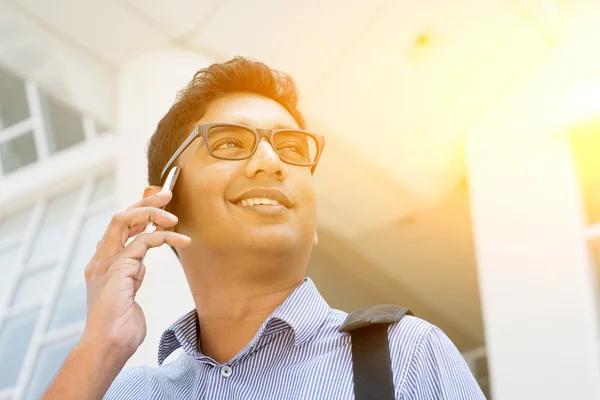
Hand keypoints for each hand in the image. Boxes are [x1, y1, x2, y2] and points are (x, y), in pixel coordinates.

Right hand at [80, 190, 190, 359]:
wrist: (108, 347)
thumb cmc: (121, 329)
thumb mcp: (129, 297)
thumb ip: (132, 279)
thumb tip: (140, 266)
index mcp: (103, 265)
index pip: (118, 229)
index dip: (139, 214)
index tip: (161, 208)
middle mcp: (101, 260)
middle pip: (119, 218)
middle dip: (144, 202)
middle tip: (168, 194)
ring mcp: (106, 263)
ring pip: (124, 220)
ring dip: (152, 212)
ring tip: (175, 217)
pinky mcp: (118, 268)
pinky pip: (143, 241)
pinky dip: (164, 236)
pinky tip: (181, 241)